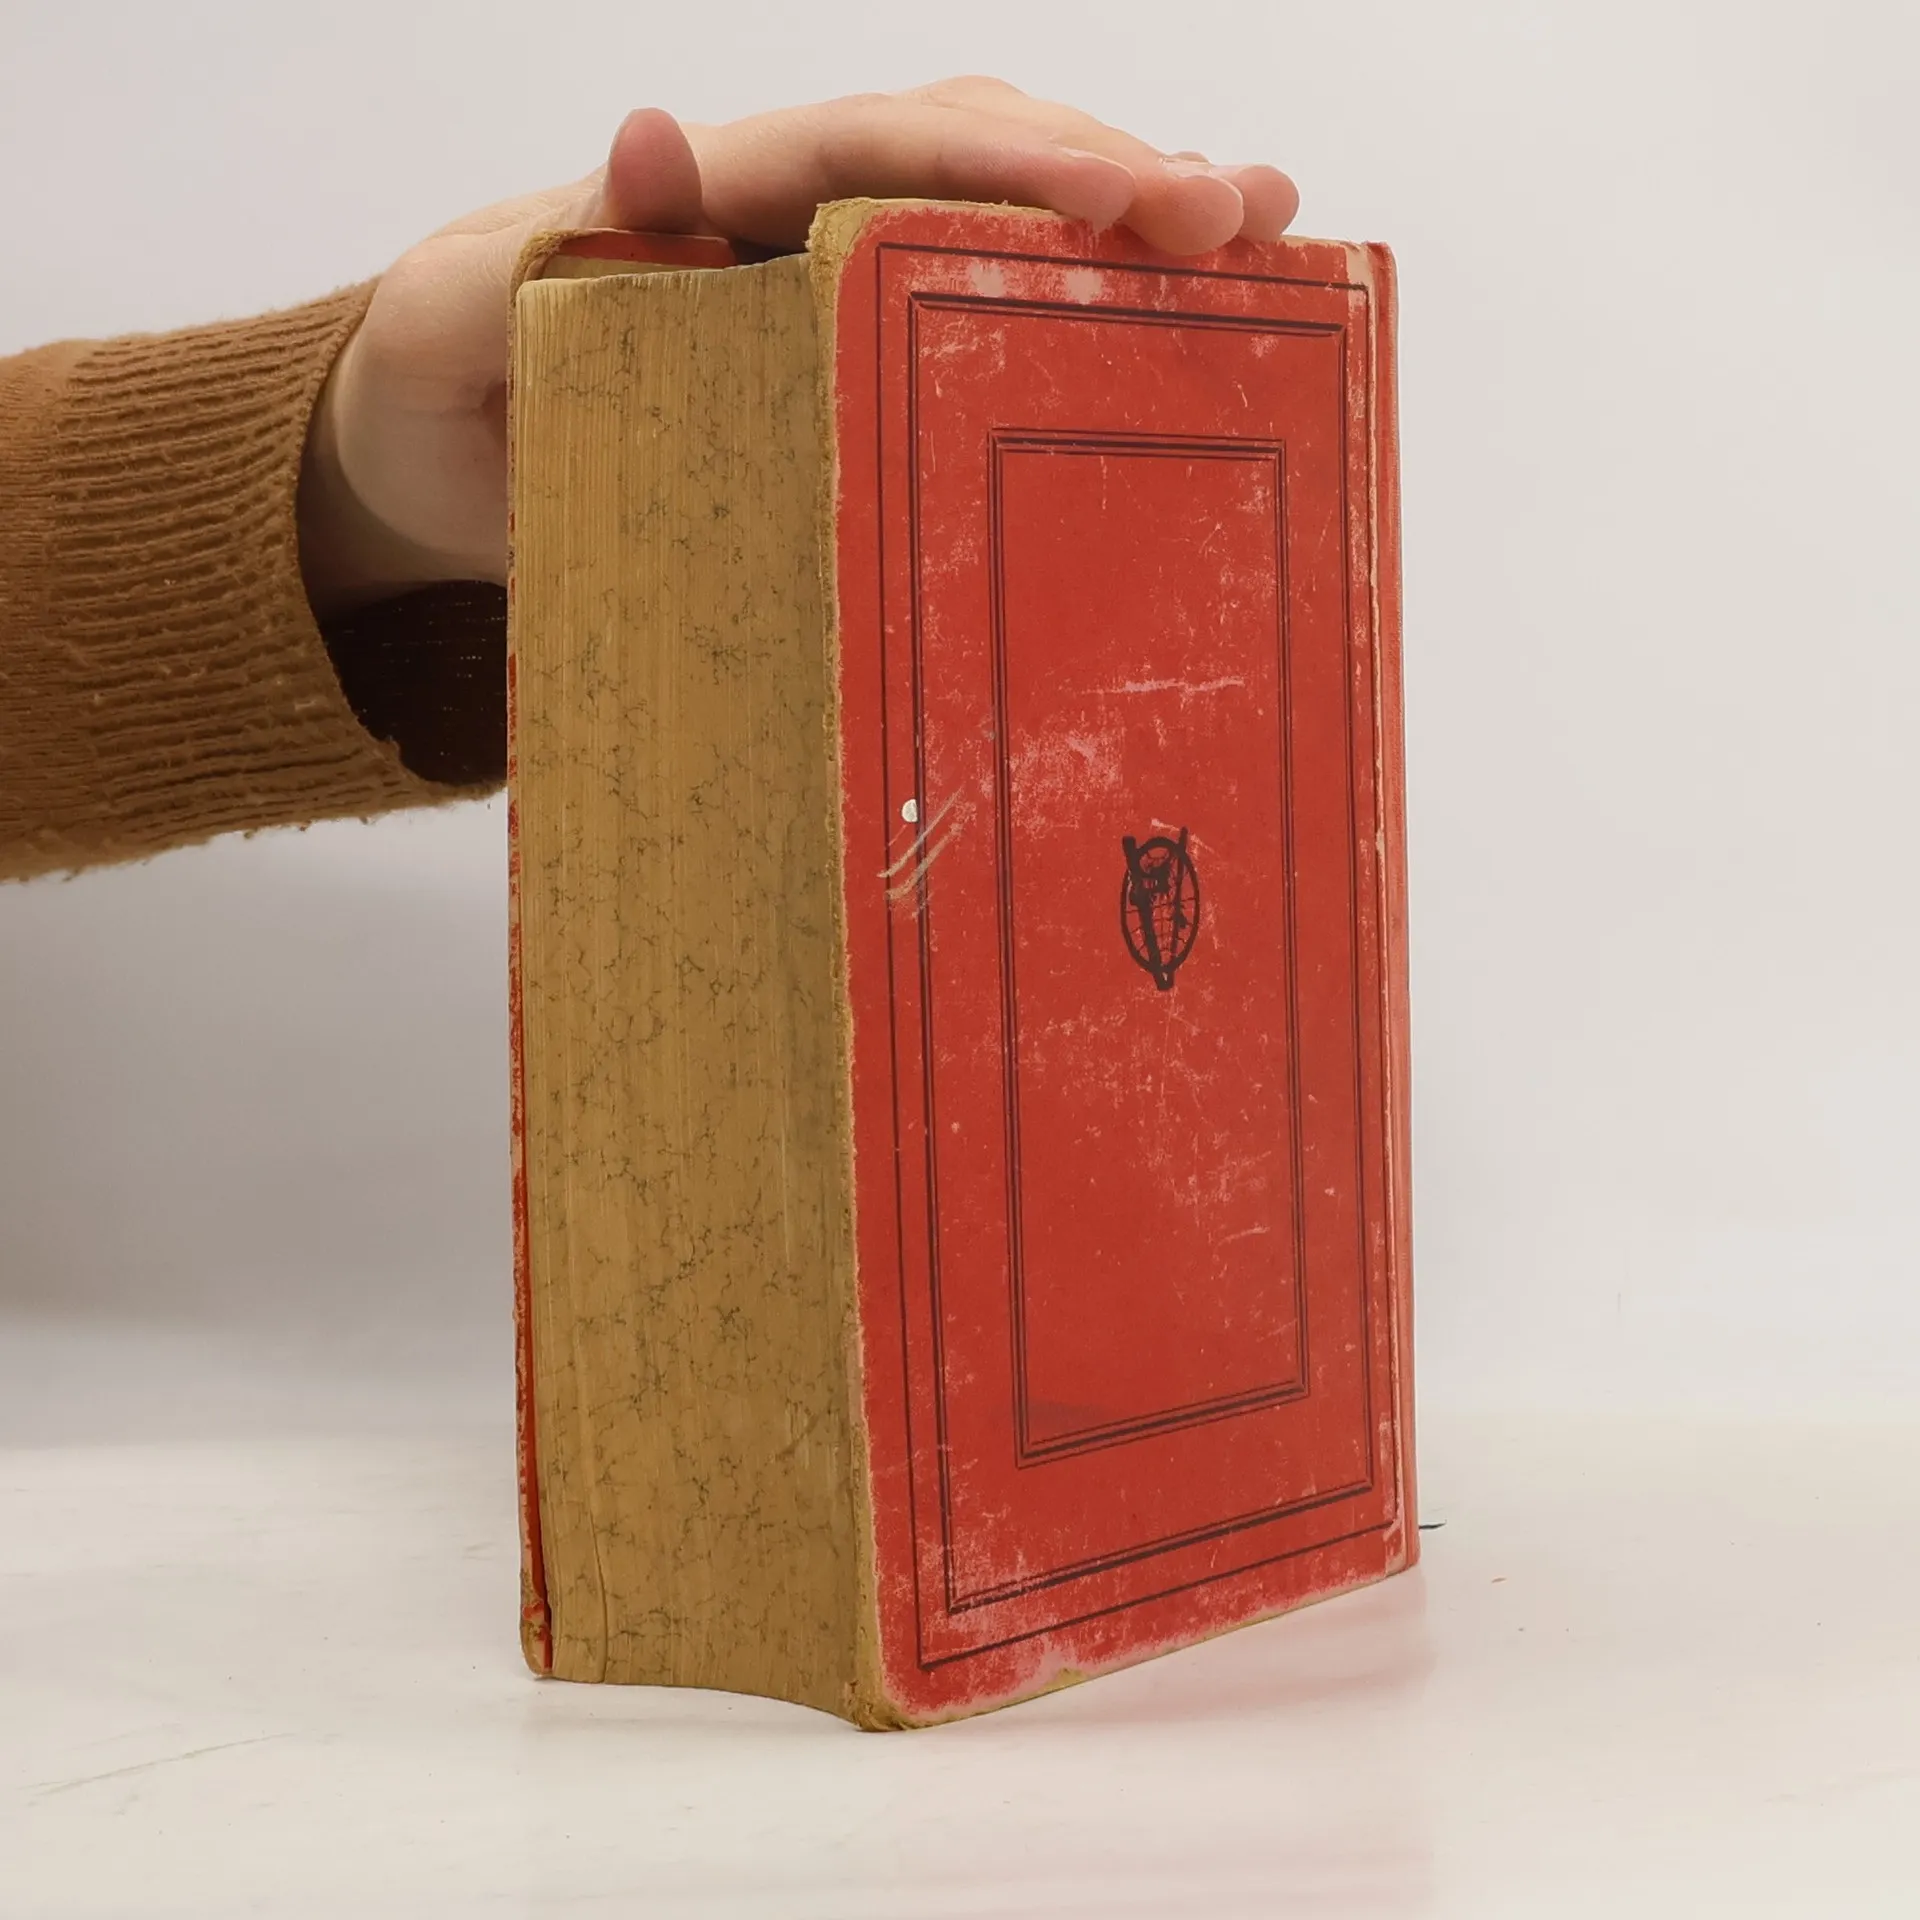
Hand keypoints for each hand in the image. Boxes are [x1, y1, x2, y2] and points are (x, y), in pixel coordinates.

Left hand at [298, 79, 1298, 614]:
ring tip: (1271, 240)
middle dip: (1117, 175)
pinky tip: (1183, 334)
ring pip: (1001, 230)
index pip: (884, 152)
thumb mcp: (455, 317)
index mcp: (721, 202)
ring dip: (1133, 228)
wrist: (430, 469)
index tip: (1126, 197)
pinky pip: (975, 331)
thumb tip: (653, 142)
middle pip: (978, 164)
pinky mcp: (848, 382)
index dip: (1008, 165)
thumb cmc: (443, 390)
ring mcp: (833, 304)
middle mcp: (799, 230)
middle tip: (1248, 213)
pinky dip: (1081, 323)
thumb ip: (544, 246)